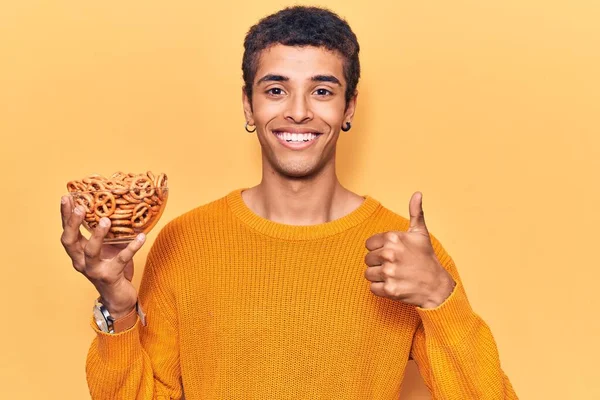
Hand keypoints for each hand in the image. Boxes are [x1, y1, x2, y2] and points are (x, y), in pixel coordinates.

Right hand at [60, 195, 145, 317]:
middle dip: (73, 223)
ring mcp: (94, 270)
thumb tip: (119, 207)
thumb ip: (108, 233)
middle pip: (70, 241)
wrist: (118, 298)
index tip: (66, 197)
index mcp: (78, 253)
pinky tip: (142, 237)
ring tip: (105, 220)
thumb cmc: (112, 269)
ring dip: (97, 235)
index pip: (67, 231)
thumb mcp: (107, 248)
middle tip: (79, 207)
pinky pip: (122, 259)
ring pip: (91, 252)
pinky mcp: (110, 276)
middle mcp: (81, 261)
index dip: (65, 215)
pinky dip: (132, 247)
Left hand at [364, 192, 454, 308]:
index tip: (391, 253)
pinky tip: (394, 285)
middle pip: (367, 259)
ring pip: (368, 273)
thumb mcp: (421, 234)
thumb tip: (417, 193)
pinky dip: (381, 289)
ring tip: (394, 275)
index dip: (378, 249)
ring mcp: (389, 272)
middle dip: (378, 263)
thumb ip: (415, 212)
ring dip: (378, 276)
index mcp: (393, 238)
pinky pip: (372, 288)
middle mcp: (389, 254)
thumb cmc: (426, 258)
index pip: (369, 244)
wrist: (437, 286)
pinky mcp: (389, 289)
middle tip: (394, 265)